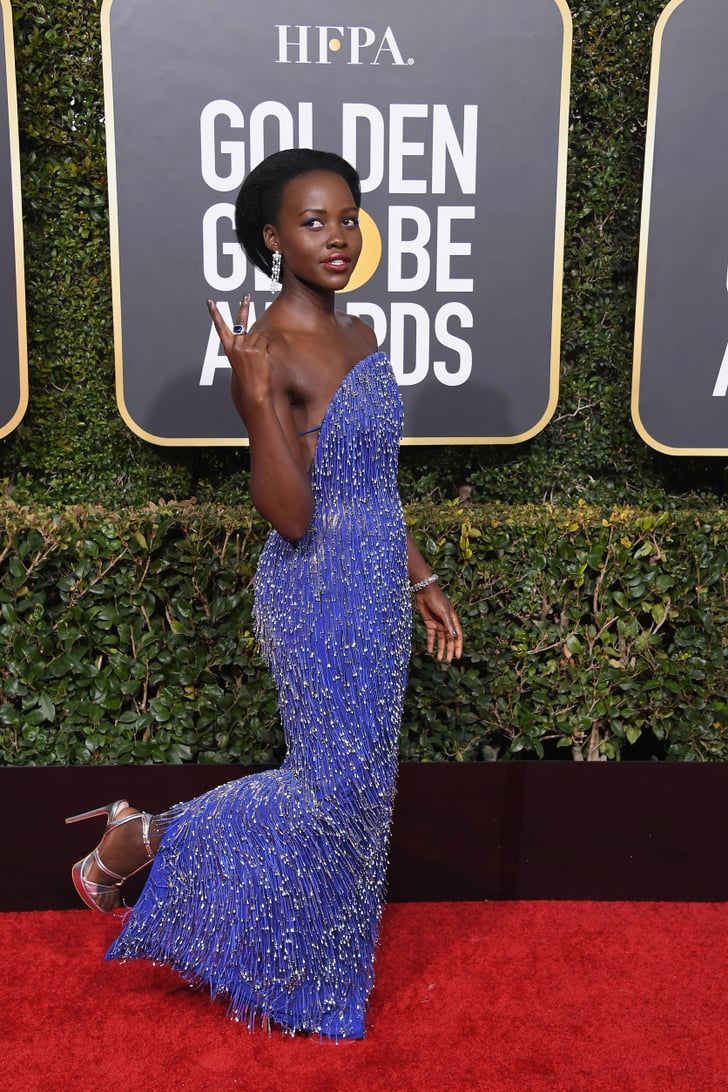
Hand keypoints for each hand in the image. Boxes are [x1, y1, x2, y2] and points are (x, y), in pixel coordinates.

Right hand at [206, 295, 272, 416]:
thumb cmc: (248, 378)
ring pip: (258, 335)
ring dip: (262, 345)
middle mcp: (235, 345)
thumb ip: (245, 345)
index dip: (215, 314)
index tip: (210, 302)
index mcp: (228, 348)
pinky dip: (267, 349)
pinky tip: (264, 360)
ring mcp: (245, 346)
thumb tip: (256, 334)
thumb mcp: (241, 360)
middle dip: (244, 307)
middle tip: (247, 295)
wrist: (253, 390)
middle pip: (241, 322)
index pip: (220, 327)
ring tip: (259, 360)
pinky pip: (265, 342)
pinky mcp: (256, 348)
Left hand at [414, 583, 462, 663]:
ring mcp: (438, 624)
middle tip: (448, 661)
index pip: (458, 636)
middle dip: (449, 651)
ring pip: (440, 640)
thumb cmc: (437, 599)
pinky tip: (430, 651)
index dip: (458, 647)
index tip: (458, 657)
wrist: (424, 591)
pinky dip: (431, 643)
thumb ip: (448, 625)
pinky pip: (431, 636)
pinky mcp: (429, 623)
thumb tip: (454, 637)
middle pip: (449, 640)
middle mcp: (446, 623)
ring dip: (440, 649)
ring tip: (439, 659)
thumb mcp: (444, 612)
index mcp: (453, 620)